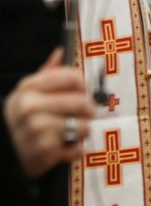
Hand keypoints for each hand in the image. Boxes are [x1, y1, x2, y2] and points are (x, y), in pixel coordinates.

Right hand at [3, 49, 94, 179]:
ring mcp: (35, 128)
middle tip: (80, 116)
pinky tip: (62, 148)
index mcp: (28, 88)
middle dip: (87, 112)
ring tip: (68, 133)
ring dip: (81, 132)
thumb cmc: (27, 120)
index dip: (83, 86)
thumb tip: (60, 52)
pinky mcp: (43, 150)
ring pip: (84, 125)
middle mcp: (29, 106)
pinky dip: (75, 150)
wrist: (7, 153)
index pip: (72, 78)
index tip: (81, 92)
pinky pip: (78, 147)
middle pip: (82, 102)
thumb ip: (48, 74)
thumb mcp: (32, 94)